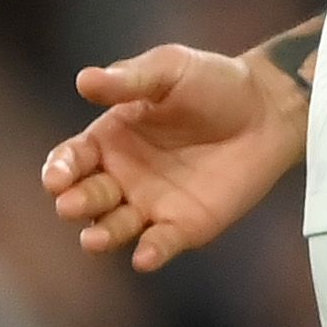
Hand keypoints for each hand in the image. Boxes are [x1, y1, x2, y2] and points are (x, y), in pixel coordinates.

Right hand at [39, 44, 306, 272]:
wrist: (269, 109)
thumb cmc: (214, 83)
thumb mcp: (169, 71)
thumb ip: (129, 80)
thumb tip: (83, 79)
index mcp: (111, 139)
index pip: (72, 160)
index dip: (59, 169)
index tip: (57, 177)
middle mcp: (123, 177)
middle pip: (85, 197)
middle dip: (74, 202)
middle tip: (70, 203)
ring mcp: (151, 205)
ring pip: (113, 228)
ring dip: (101, 236)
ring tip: (94, 238)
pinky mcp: (185, 226)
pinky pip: (160, 244)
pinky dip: (150, 253)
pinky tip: (145, 256)